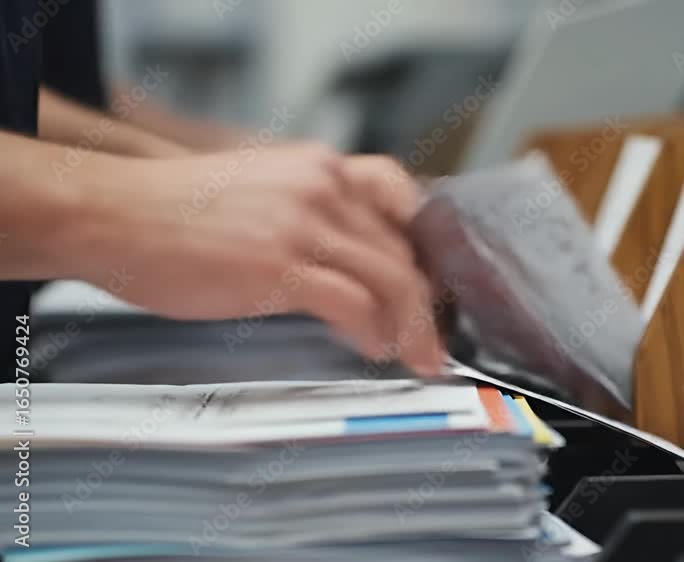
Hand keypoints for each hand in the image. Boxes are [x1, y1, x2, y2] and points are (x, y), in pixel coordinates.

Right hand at [71, 144, 442, 375]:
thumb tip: (348, 259)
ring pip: (393, 279)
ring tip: (415, 353)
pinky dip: (376, 333)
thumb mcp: (259, 189)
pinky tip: (373, 348)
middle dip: (426, 301)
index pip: (403, 198)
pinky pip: (356, 304)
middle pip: (404, 249)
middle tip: (432, 335)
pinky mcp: (281, 266)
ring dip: (413, 326)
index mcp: (318, 167)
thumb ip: (310, 213)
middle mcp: (322, 188)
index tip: (432, 280)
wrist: (112, 214)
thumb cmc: (174, 210)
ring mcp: (304, 225)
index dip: (426, 245)